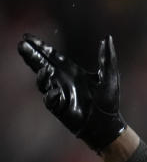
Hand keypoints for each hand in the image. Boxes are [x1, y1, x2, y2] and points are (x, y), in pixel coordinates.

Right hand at [17, 33, 125, 151]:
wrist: (107, 124)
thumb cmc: (109, 102)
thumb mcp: (109, 77)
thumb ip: (107, 58)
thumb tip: (107, 38)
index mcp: (72, 72)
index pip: (53, 56)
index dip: (40, 46)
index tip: (28, 37)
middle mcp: (62, 80)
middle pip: (42, 65)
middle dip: (32, 56)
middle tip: (21, 45)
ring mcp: (59, 94)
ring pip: (42, 81)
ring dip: (40, 75)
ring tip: (43, 69)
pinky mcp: (59, 108)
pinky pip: (50, 100)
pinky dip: (52, 95)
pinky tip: (56, 92)